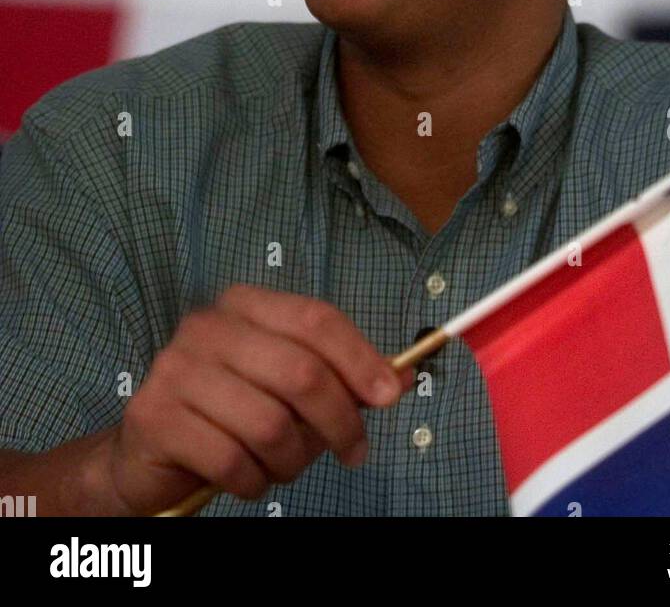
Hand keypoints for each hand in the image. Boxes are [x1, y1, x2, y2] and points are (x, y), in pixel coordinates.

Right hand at [107, 286, 409, 513]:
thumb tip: (404, 376)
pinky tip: (250, 478)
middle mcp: (206, 327)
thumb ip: (341, 379)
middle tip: (354, 452)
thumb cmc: (229, 415)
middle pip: (300, 371)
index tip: (390, 395)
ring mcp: (175, 369)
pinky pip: (231, 460)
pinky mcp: (155, 416)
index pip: (315, 319)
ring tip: (286, 466)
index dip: (360, 358)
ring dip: (293, 460)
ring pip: (269, 424)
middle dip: (340, 421)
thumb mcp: (288, 390)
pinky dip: (254, 481)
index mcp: (243, 305)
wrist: (148, 454)